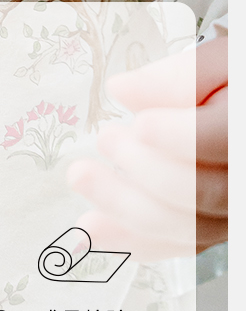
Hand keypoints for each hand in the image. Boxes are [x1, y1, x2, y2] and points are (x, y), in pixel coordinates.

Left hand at [66, 35, 226, 258]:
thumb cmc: (235, 84)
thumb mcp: (220, 64)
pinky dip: (135, 240)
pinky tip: (94, 226)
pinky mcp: (213, 227)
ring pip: (186, 229)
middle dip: (143, 171)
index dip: (180, 139)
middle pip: (200, 193)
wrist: (240, 115)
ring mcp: (233, 213)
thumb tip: (120, 89)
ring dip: (125, 210)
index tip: (141, 124)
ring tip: (81, 175)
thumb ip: (178, 77)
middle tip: (106, 137)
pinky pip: (178, 246)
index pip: (221, 142)